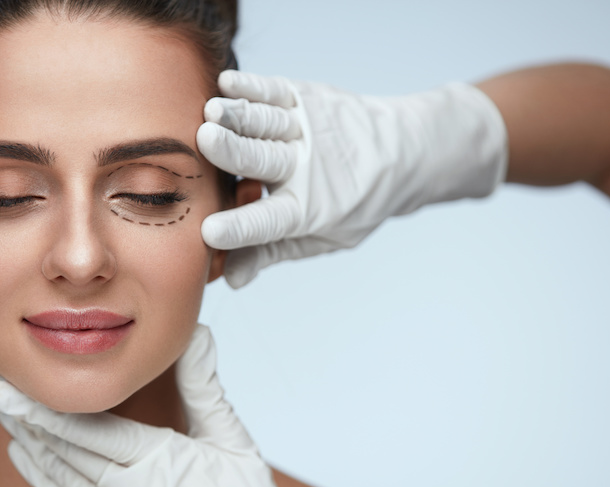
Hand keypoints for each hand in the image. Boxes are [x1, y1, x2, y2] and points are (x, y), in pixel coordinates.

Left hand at [0, 325, 313, 486]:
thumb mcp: (230, 440)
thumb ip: (204, 387)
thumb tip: (196, 334)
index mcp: (153, 465)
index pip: (84, 432)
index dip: (40, 410)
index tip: (3, 387)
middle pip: (58, 452)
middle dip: (22, 416)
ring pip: (55, 478)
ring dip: (25, 443)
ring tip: (3, 411)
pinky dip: (41, 476)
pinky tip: (26, 456)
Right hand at [198, 70, 507, 287]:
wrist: (405, 153)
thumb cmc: (356, 203)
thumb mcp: (322, 239)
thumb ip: (272, 252)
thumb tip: (231, 280)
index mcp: (309, 210)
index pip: (269, 223)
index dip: (239, 230)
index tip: (209, 233)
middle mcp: (308, 168)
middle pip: (265, 161)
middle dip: (234, 152)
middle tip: (205, 141)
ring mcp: (308, 129)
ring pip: (268, 122)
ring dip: (238, 115)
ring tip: (210, 111)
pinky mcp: (308, 99)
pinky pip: (276, 92)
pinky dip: (252, 86)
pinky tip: (226, 83)